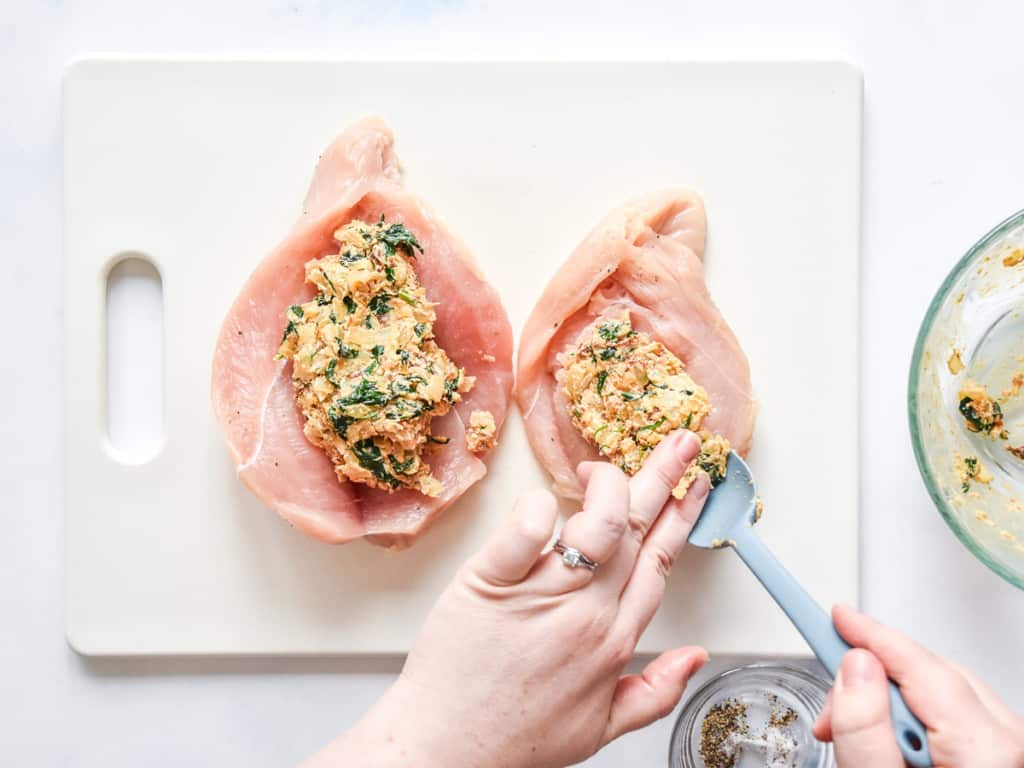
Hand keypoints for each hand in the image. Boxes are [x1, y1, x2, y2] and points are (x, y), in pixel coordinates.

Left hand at [308, 430, 711, 767]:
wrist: (448, 750)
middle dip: (664, 477)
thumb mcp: (600, 728)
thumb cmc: (515, 737)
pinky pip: (522, 537)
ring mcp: (539, 598)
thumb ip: (654, 692)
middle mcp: (586, 614)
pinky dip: (536, 512)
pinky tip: (544, 497)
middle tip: (680, 441)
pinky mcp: (488, 585)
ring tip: (601, 467)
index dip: (681, 516)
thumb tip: (697, 657)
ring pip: (595, 526)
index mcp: (614, 640)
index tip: (693, 485)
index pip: (660, 561)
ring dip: (608, 485)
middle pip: (637, 531)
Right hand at [813, 604, 1023, 767]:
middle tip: (831, 712)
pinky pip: (951, 711)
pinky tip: (888, 744)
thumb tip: (855, 668)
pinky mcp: (998, 752)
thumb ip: (865, 731)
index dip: (872, 633)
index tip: (837, 613)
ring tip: (857, 739)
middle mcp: (1008, 740)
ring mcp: (1007, 746)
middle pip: (927, 674)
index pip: (920, 664)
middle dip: (871, 679)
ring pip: (937, 690)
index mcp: (984, 749)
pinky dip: (911, 717)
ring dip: (888, 701)